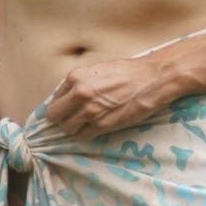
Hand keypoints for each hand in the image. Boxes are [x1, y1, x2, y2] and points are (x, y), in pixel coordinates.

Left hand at [43, 55, 175, 138]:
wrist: (151, 80)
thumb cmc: (128, 72)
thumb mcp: (97, 69)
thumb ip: (81, 82)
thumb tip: (69, 95)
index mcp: (75, 77)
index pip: (54, 99)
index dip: (60, 106)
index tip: (66, 110)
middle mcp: (79, 94)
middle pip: (55, 116)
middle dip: (61, 119)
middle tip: (71, 119)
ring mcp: (89, 111)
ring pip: (68, 129)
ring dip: (74, 128)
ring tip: (84, 125)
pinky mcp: (102, 125)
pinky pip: (84, 136)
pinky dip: (87, 135)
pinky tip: (95, 129)